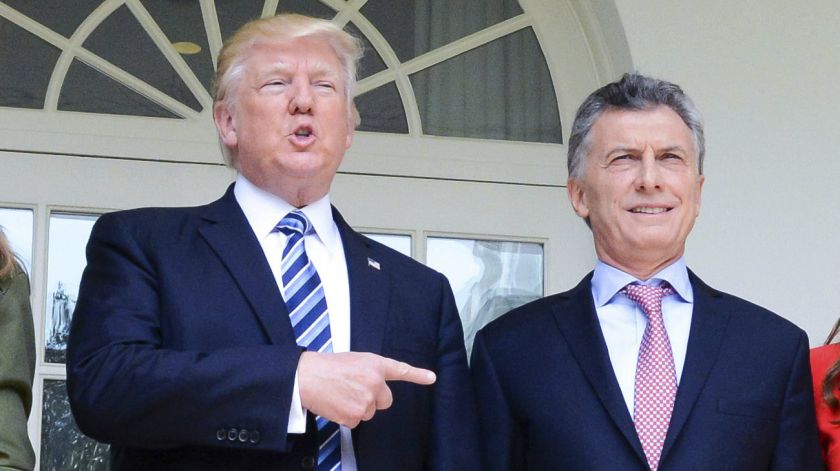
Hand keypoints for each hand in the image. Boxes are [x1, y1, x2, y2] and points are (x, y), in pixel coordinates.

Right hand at [297, 351, 435, 427]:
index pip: (401, 370)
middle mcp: (374, 382)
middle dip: (373, 398)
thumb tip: (377, 384)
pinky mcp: (355, 415)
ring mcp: (366, 400)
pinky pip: (356, 421)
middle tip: (354, 389)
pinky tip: (336, 403)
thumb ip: (370, 370)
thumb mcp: (355, 360)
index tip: (431, 378)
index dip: (418, 375)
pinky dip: (346, 416)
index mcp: (374, 364)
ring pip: (369, 412)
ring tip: (341, 393)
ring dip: (357, 406)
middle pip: (385, 400)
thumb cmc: (328, 367)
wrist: (306, 377)